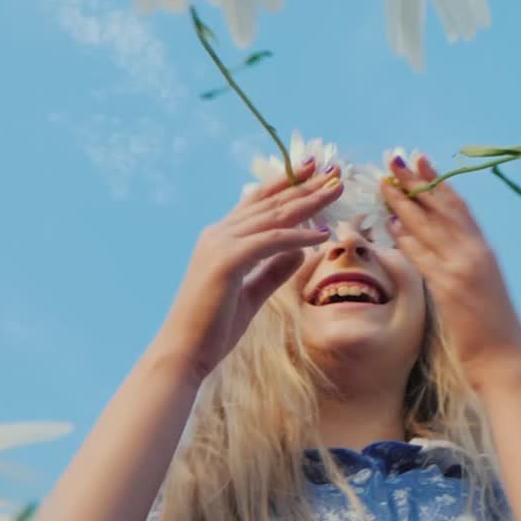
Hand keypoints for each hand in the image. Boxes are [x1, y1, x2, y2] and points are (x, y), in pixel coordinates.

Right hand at [151, 159, 341, 378]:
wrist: (184, 352)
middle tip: (333, 168)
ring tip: (336, 187)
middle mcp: (219, 233)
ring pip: (274, 215)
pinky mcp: (227, 260)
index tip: (314, 169)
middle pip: (271, 202)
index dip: (287, 184)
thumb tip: (302, 250)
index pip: (259, 202)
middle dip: (304, 184)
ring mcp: (220, 243)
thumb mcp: (252, 294)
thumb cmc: (213, 328)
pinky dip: (299, 235)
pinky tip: (323, 232)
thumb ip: (274, 270)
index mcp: (221, 237)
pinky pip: (272, 241)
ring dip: (308, 200)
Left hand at [382, 154, 520, 390]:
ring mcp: (462, 268)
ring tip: (386, 183)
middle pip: (441, 208)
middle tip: (395, 159)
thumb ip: (465, 263)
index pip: (458, 206)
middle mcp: (474, 252)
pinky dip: (407, 238)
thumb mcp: (483, 286)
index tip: (420, 160)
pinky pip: (423, 256)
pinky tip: (390, 225)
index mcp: (484, 250)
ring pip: (429, 227)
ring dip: (405, 203)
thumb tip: (441, 246)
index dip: (437, 181)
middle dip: (417, 182)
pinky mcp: (449, 287)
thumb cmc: (493, 328)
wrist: (506, 359)